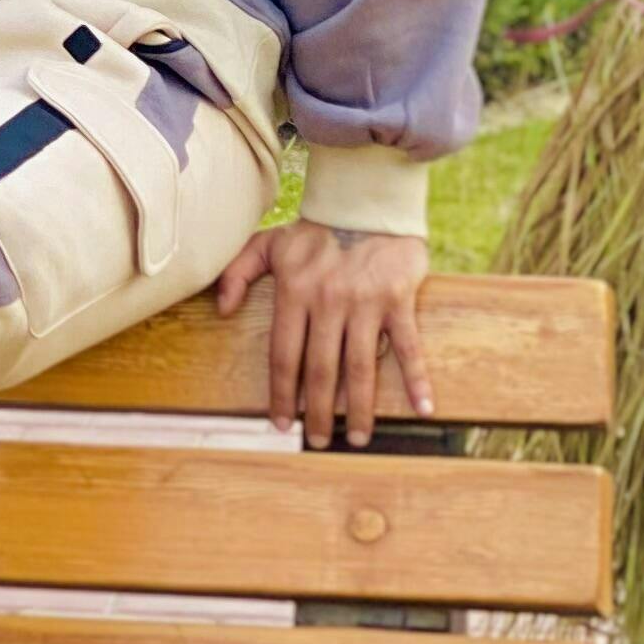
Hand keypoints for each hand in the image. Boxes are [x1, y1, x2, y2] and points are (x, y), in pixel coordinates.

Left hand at [212, 221, 435, 448]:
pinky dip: (417, 377)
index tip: (281, 424)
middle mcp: (327, 302)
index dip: (282, 394)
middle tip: (319, 442)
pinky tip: (423, 407)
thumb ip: (237, 272)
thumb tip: (219, 309)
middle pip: (320, 370)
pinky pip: (408, 346)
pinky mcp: (398, 300)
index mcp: (294, 293)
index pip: (284, 356)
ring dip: (358, 408)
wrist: (366, 200)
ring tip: (357, 438)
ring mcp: (364, 303)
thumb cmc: (315, 229)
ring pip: (360, 367)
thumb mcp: (269, 244)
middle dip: (318, 412)